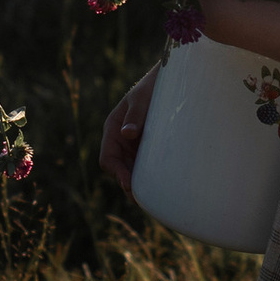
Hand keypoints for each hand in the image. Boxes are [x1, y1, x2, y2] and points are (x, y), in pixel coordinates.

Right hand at [100, 68, 159, 192]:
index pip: (107, 158)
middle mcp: (120, 139)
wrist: (172, 80)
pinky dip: (149, 177)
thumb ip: (136, 115)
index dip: (117, 173)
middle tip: (142, 200)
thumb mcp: (144, 99)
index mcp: (113, 128)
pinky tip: (160, 187)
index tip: (129, 184)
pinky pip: (145, 166)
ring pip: (131, 170)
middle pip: (119, 169)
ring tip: (151, 199)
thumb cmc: (154, 86)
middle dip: (128, 184)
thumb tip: (127, 134)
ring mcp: (134, 144)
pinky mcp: (147, 147)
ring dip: (139, 184)